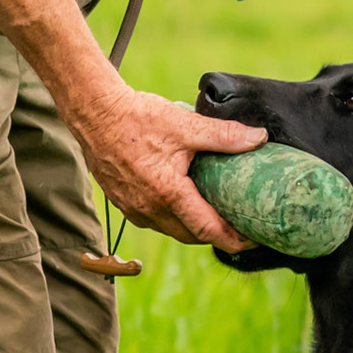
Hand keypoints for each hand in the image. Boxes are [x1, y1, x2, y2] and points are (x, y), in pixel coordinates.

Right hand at [69, 83, 266, 247]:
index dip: (233, 239)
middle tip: (240, 226)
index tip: (253, 240)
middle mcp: (149, 209)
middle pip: (191, 236)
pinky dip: (173, 218)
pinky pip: (154, 221)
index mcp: (168, 194)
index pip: (207, 230)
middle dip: (216, 236)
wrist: (93, 113)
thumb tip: (258, 138)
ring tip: (215, 215)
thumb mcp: (185, 124)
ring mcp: (133, 209)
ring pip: (172, 230)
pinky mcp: (123, 203)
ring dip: (194, 228)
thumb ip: (224, 135)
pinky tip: (184, 203)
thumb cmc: (137, 117)